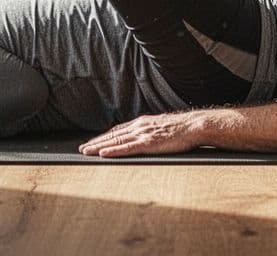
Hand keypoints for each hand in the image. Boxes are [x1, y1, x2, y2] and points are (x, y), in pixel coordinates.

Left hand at [79, 111, 208, 157]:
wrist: (193, 126)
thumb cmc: (181, 129)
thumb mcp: (161, 127)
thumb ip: (150, 132)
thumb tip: (144, 138)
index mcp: (142, 123)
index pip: (118, 130)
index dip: (105, 137)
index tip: (94, 142)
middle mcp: (139, 126)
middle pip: (113, 135)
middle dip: (96, 142)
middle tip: (83, 149)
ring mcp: (142, 134)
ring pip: (115, 141)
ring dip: (99, 147)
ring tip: (86, 152)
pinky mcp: (147, 143)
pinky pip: (126, 148)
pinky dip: (113, 151)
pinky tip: (103, 154)